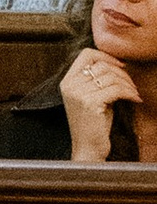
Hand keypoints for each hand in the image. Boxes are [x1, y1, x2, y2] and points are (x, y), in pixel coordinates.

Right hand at [58, 49, 141, 164]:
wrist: (87, 148)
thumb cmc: (94, 124)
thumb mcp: (91, 97)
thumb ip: (97, 80)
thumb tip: (118, 63)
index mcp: (67, 81)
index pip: (86, 54)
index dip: (105, 56)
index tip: (121, 66)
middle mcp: (70, 85)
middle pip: (102, 65)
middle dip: (122, 73)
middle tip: (132, 85)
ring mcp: (78, 93)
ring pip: (110, 77)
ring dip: (128, 84)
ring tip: (134, 93)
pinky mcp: (90, 102)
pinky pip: (116, 89)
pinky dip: (129, 93)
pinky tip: (135, 99)